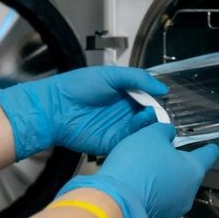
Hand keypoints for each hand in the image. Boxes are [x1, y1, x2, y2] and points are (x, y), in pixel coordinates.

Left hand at [0, 66, 166, 159]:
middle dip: (157, 115)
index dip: (158, 100)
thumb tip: (162, 87)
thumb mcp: (111, 74)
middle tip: (160, 111)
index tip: (164, 99)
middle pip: (148, 117)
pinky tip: (138, 127)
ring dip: (148, 125)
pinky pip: (130, 142)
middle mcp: (123, 112)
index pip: (148, 99)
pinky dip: (138, 136)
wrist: (54, 107)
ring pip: (142, 131)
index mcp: (124, 95)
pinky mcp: (112, 143)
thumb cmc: (76, 86)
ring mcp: (118, 128)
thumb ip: (138, 78)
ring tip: (147, 116)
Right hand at [57, 123, 218, 217]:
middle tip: (158, 155)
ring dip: (161, 181)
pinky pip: (157, 204)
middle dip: (175, 164)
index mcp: (193, 170)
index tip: (211, 147)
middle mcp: (188, 194)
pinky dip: (150, 195)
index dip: (208, 148)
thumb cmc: (136, 167)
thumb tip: (167, 134)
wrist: (116, 202)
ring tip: (142, 172)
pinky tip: (136, 187)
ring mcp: (173, 211)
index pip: (208, 156)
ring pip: (172, 190)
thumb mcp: (150, 135)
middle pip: (187, 174)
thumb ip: (163, 131)